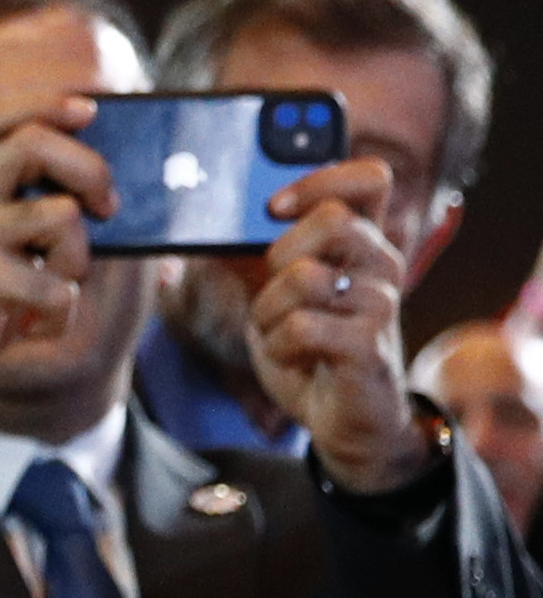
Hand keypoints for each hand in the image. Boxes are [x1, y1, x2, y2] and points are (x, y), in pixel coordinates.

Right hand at [0, 93, 112, 454]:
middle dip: (90, 168)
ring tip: (56, 285)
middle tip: (108, 206)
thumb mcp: (7, 249)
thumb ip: (42, 213)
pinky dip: (60, 314)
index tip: (90, 111)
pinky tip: (34, 325)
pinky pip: (57, 285)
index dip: (46, 103)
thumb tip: (117, 197)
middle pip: (34, 142)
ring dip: (78, 259)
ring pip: (61, 214)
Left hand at [227, 157, 433, 491]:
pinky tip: (293, 357)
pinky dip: (277, 345)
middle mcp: (382, 263)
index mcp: (364, 242)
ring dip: (269, 311)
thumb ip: (261, 254)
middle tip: (275, 291)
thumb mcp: (279, 293)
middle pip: (333, 219)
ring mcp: (380, 303)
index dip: (320, 179)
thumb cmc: (310, 348)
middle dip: (279, 254)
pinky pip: (301, 325)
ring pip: (304, 276)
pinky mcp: (368, 345)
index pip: (369, 178)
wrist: (345, 418)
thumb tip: (215, 216)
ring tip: (280, 333)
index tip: (274, 207)